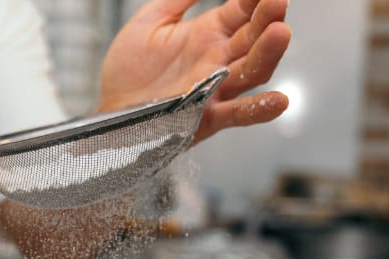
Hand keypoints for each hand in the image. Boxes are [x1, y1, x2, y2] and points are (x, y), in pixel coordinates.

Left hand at [100, 0, 291, 142]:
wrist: (108, 110)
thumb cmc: (126, 71)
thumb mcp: (149, 23)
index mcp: (207, 34)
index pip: (241, 12)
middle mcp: (217, 60)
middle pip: (253, 39)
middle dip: (268, 19)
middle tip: (277, 1)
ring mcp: (215, 89)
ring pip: (251, 71)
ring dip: (268, 54)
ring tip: (280, 33)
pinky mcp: (206, 117)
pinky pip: (238, 114)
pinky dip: (259, 109)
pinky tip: (279, 100)